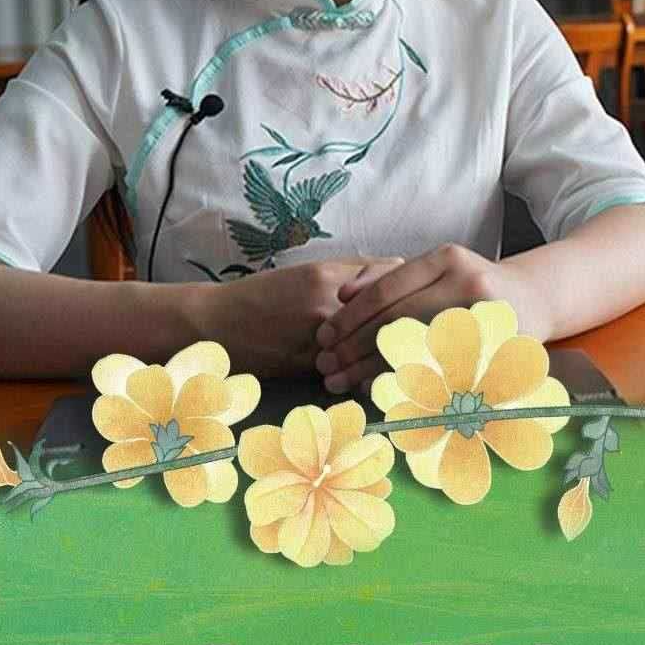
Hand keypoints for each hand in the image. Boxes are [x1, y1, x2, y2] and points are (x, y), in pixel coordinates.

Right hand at [198, 256, 403, 378]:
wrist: (215, 324)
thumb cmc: (259, 297)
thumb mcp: (304, 274)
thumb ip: (347, 275)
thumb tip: (392, 276)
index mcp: (328, 273)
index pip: (391, 274)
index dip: (409, 286)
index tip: (418, 294)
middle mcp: (328, 302)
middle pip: (392, 306)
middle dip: (412, 316)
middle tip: (430, 324)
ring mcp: (320, 336)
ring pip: (377, 339)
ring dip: (395, 344)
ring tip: (413, 349)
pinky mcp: (311, 364)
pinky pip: (355, 367)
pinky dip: (369, 368)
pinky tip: (380, 371)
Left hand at [314, 243, 498, 390]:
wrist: (535, 299)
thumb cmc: (470, 286)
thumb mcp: (435, 268)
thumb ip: (386, 277)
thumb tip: (342, 295)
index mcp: (447, 259)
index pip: (385, 292)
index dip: (349, 318)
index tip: (323, 338)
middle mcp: (469, 284)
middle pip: (395, 322)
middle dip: (352, 348)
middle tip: (325, 366)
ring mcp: (486, 320)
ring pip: (414, 352)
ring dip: (369, 370)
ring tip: (340, 382)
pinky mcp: (496, 352)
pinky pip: (440, 374)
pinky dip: (406, 384)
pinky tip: (378, 392)